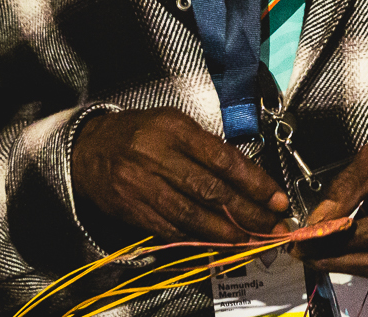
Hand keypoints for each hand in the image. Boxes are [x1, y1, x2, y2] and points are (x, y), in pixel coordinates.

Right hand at [71, 108, 288, 242]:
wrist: (90, 149)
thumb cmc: (141, 133)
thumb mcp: (175, 124)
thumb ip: (207, 147)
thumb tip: (246, 177)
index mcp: (175, 129)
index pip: (224, 159)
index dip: (255, 182)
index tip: (277, 199)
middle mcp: (159, 157)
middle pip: (211, 191)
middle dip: (248, 212)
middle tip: (273, 226)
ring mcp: (143, 186)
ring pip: (192, 215)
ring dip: (226, 232)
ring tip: (251, 240)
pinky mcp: (133, 210)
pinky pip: (171, 229)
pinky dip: (198, 239)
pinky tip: (218, 243)